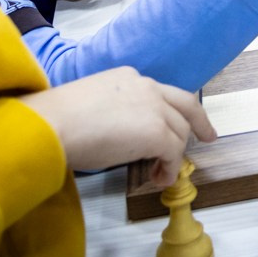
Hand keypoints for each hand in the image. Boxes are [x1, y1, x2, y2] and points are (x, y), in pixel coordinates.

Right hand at [19, 67, 215, 186]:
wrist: (50, 124)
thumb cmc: (56, 120)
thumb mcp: (92, 106)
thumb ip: (115, 113)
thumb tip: (120, 135)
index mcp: (128, 78)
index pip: (162, 93)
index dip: (175, 109)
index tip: (181, 119)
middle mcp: (146, 87)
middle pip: (184, 105)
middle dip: (198, 123)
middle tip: (207, 137)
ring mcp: (154, 108)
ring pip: (180, 132)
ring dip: (174, 155)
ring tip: (161, 173)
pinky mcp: (157, 132)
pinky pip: (174, 152)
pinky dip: (170, 168)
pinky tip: (158, 178)